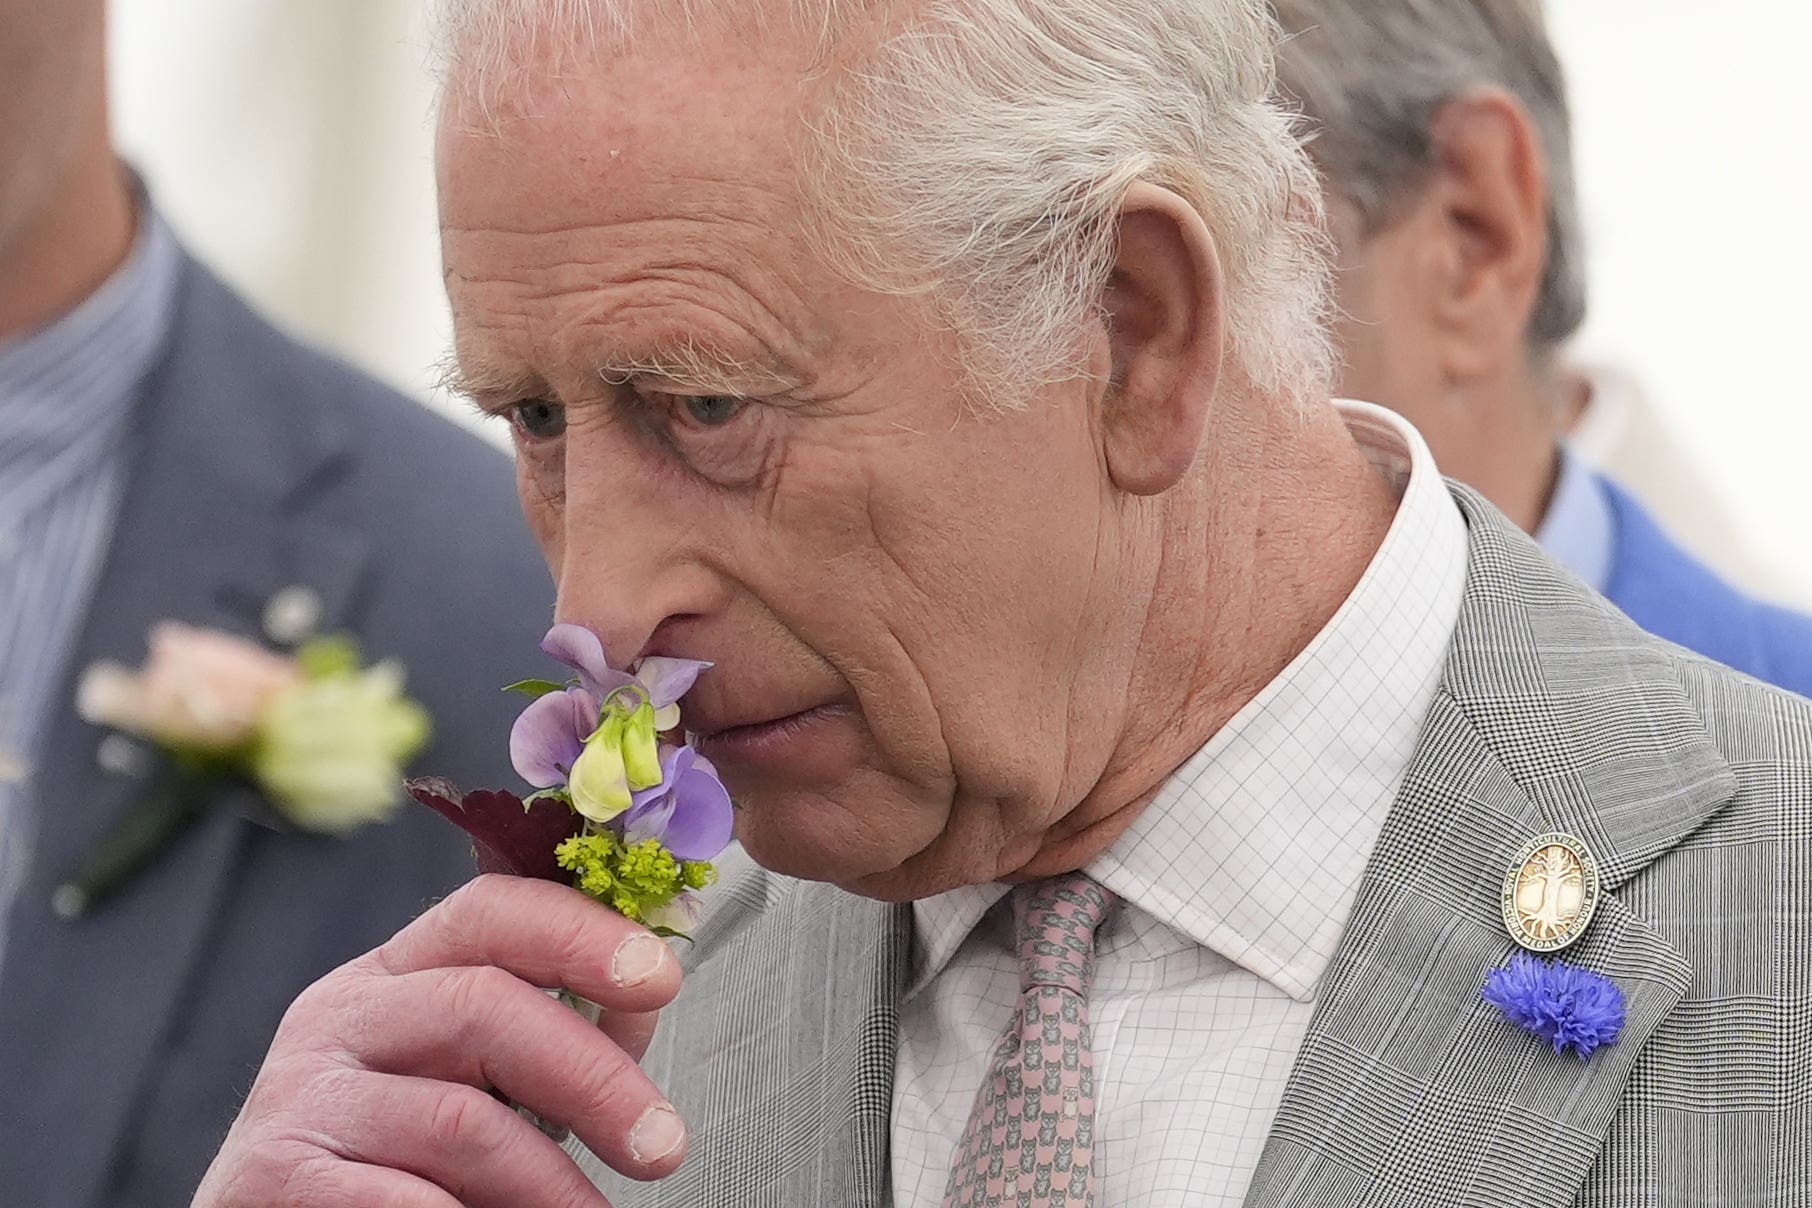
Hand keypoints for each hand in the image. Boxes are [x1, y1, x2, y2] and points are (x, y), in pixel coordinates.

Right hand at [194, 875, 685, 1206]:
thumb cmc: (396, 1164)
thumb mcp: (468, 1080)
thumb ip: (548, 1035)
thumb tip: (642, 1000)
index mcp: (390, 976)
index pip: (489, 910)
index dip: (582, 932)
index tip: (662, 978)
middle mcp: (336, 1018)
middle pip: (485, 1005)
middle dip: (594, 1078)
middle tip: (664, 1148)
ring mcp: (298, 1098)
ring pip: (460, 1119)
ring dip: (550, 1183)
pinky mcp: (274, 1179)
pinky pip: (407, 1201)